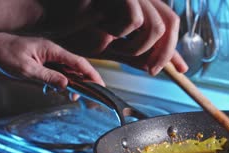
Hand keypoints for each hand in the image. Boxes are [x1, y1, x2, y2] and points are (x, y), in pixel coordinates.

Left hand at [0, 33, 103, 91]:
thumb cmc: (5, 54)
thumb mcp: (26, 69)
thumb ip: (47, 77)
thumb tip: (66, 85)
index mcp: (53, 51)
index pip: (79, 63)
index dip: (92, 75)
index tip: (101, 86)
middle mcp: (54, 53)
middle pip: (78, 67)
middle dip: (87, 82)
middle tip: (93, 96)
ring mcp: (50, 57)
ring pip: (69, 71)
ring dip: (74, 84)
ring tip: (73, 97)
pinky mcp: (45, 62)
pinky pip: (60, 73)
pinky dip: (62, 83)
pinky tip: (57, 91)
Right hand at [50, 0, 187, 75]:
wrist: (46, 17)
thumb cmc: (77, 29)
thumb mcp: (115, 47)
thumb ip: (139, 54)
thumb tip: (160, 66)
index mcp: (141, 4)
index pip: (169, 22)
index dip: (175, 47)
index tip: (182, 70)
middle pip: (169, 23)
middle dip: (163, 53)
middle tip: (151, 71)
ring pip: (155, 26)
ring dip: (138, 48)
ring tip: (116, 48)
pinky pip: (133, 20)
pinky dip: (120, 33)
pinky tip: (102, 28)